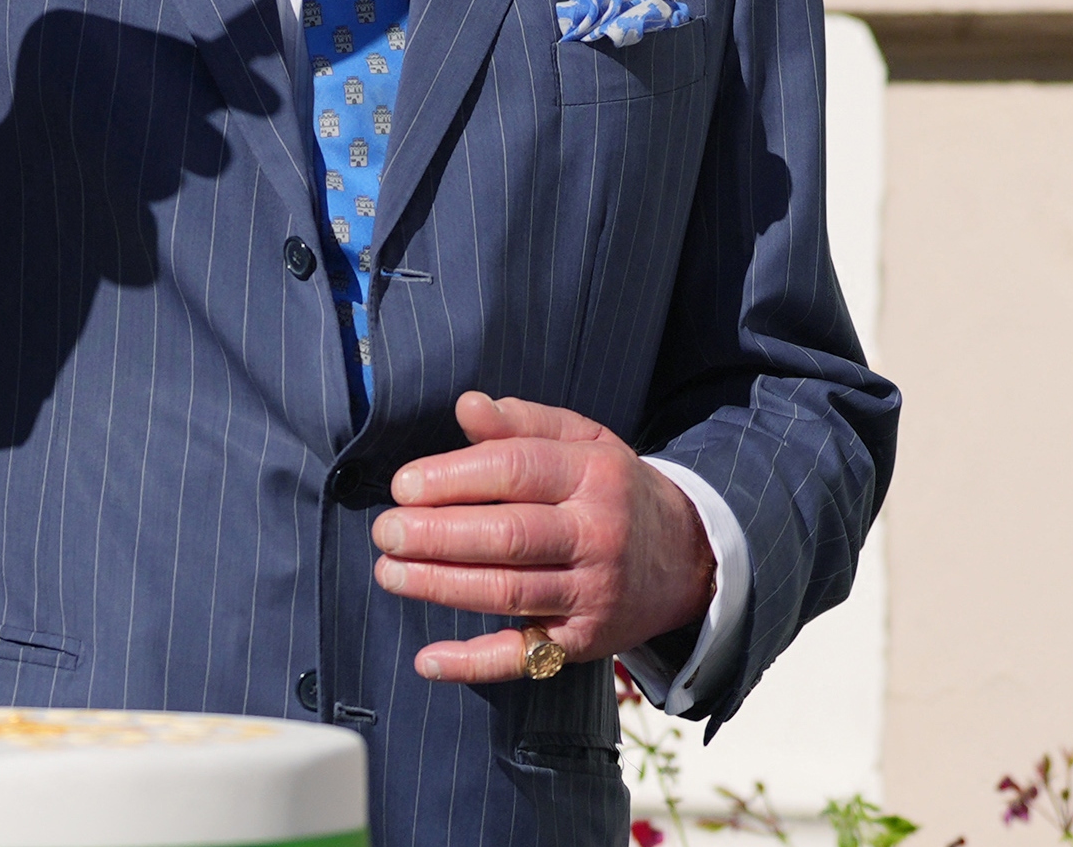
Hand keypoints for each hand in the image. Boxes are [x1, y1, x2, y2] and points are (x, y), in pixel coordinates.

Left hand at [371, 390, 713, 682]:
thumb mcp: (584, 441)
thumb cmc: (613, 490)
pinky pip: (524, 657)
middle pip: (507, 536)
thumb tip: (466, 407)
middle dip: (436, 535)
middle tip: (386, 532)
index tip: (404, 486)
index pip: (515, 470)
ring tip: (390, 572)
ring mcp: (592, 593)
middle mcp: (597, 534)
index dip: (453, 477)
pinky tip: (427, 660)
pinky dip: (474, 664)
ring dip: (440, 586)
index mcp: (593, 474)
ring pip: (508, 593)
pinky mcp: (585, 642)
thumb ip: (523, 423)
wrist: (686, 558)